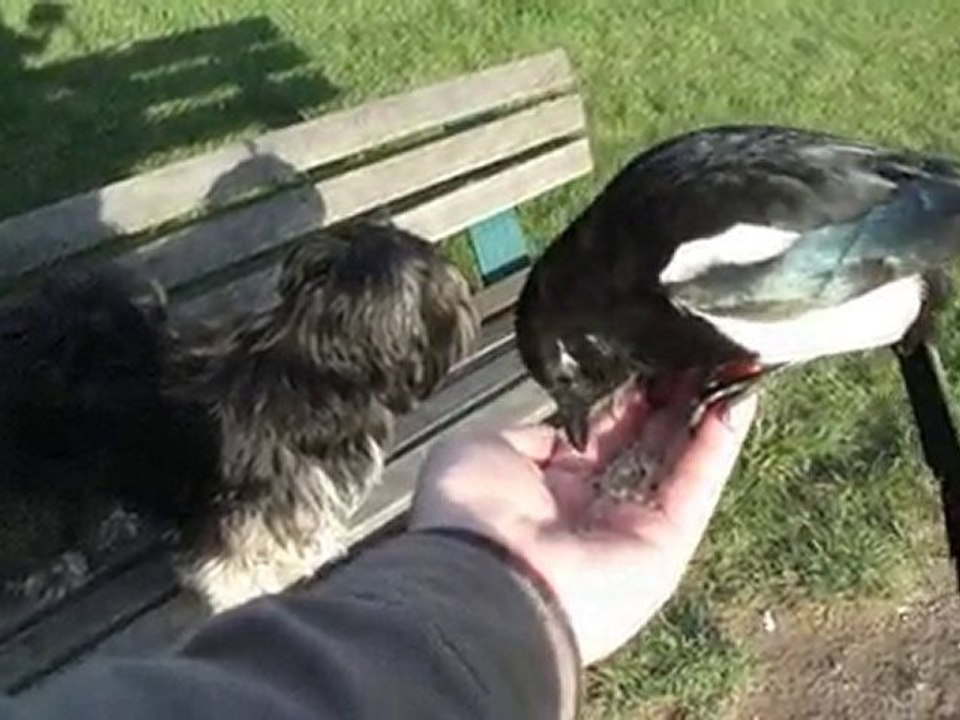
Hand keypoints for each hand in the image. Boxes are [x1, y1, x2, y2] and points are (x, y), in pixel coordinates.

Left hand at [410, 380, 756, 664]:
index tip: (648, 356)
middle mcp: (594, 504)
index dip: (628, 396)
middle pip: (646, 442)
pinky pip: (697, 487)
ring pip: (679, 460)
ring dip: (703, 412)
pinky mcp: (666, 544)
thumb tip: (565, 430)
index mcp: (549, 483)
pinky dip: (719, 444)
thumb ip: (531, 434)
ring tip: (727, 363)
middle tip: (693, 351)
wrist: (483, 576)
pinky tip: (738, 398)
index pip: (601, 431)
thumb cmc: (469, 514)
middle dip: (670, 397)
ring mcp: (633, 526)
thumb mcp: (484, 449)